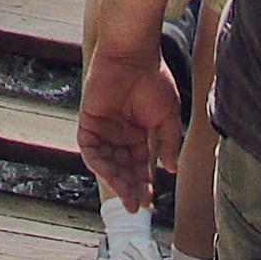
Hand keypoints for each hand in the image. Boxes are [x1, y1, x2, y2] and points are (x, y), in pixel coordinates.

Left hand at [77, 47, 182, 207]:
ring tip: (127, 195)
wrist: (132, 55)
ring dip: (116, 180)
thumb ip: (167, 143)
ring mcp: (103, 127)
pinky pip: (90, 149)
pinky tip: (111, 175)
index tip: (150, 201)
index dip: (144, 183)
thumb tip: (172, 169)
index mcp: (138, 132)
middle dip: (130, 187)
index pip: (139, 165)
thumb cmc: (153, 79)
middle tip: (137, 205)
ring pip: (106, 163)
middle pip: (122, 168)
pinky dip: (99, 163)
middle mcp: (119, 133)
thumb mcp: (167, 116)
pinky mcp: (88, 120)